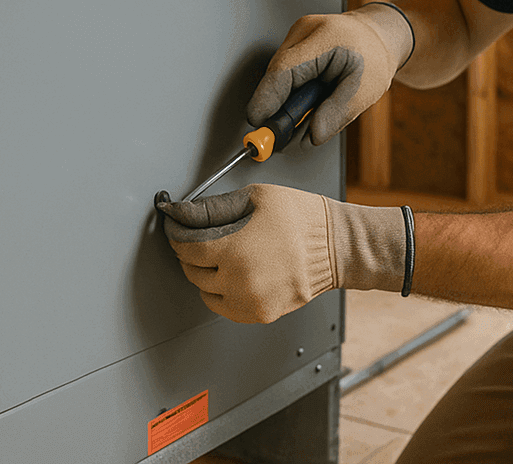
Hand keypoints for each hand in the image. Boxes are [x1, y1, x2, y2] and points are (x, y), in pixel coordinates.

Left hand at [157, 184, 405, 323]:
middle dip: (191, 253)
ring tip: (222, 256)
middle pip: (192, 271)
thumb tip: (182, 212)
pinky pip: (224, 307)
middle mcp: (239, 281)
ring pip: (205, 293)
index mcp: (234, 250)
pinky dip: (222, 292)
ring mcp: (249, 302)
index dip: (177, 234)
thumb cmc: (301, 219)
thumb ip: (213, 208)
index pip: (186, 247)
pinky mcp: (259, 314)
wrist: (335, 246)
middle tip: (201, 238)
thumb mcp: (255, 198)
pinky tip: (235, 274)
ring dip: (206, 274)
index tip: (177, 227)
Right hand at [246, 3, 413, 144]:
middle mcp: (303, 32)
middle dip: (280, 108)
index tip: (260, 124)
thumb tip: (311, 136)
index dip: (266, 100)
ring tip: (317, 105)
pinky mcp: (293, 44)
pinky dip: (294, 91)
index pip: (283, 70)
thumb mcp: (365, 90)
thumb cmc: (375, 57)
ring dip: (290, 99)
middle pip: (275, 76)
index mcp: (324, 38)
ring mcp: (296, 35)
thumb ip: (337, 114)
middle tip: (290, 133)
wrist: (378, 36)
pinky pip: (284, 74)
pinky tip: (312, 95)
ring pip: (278, 77)